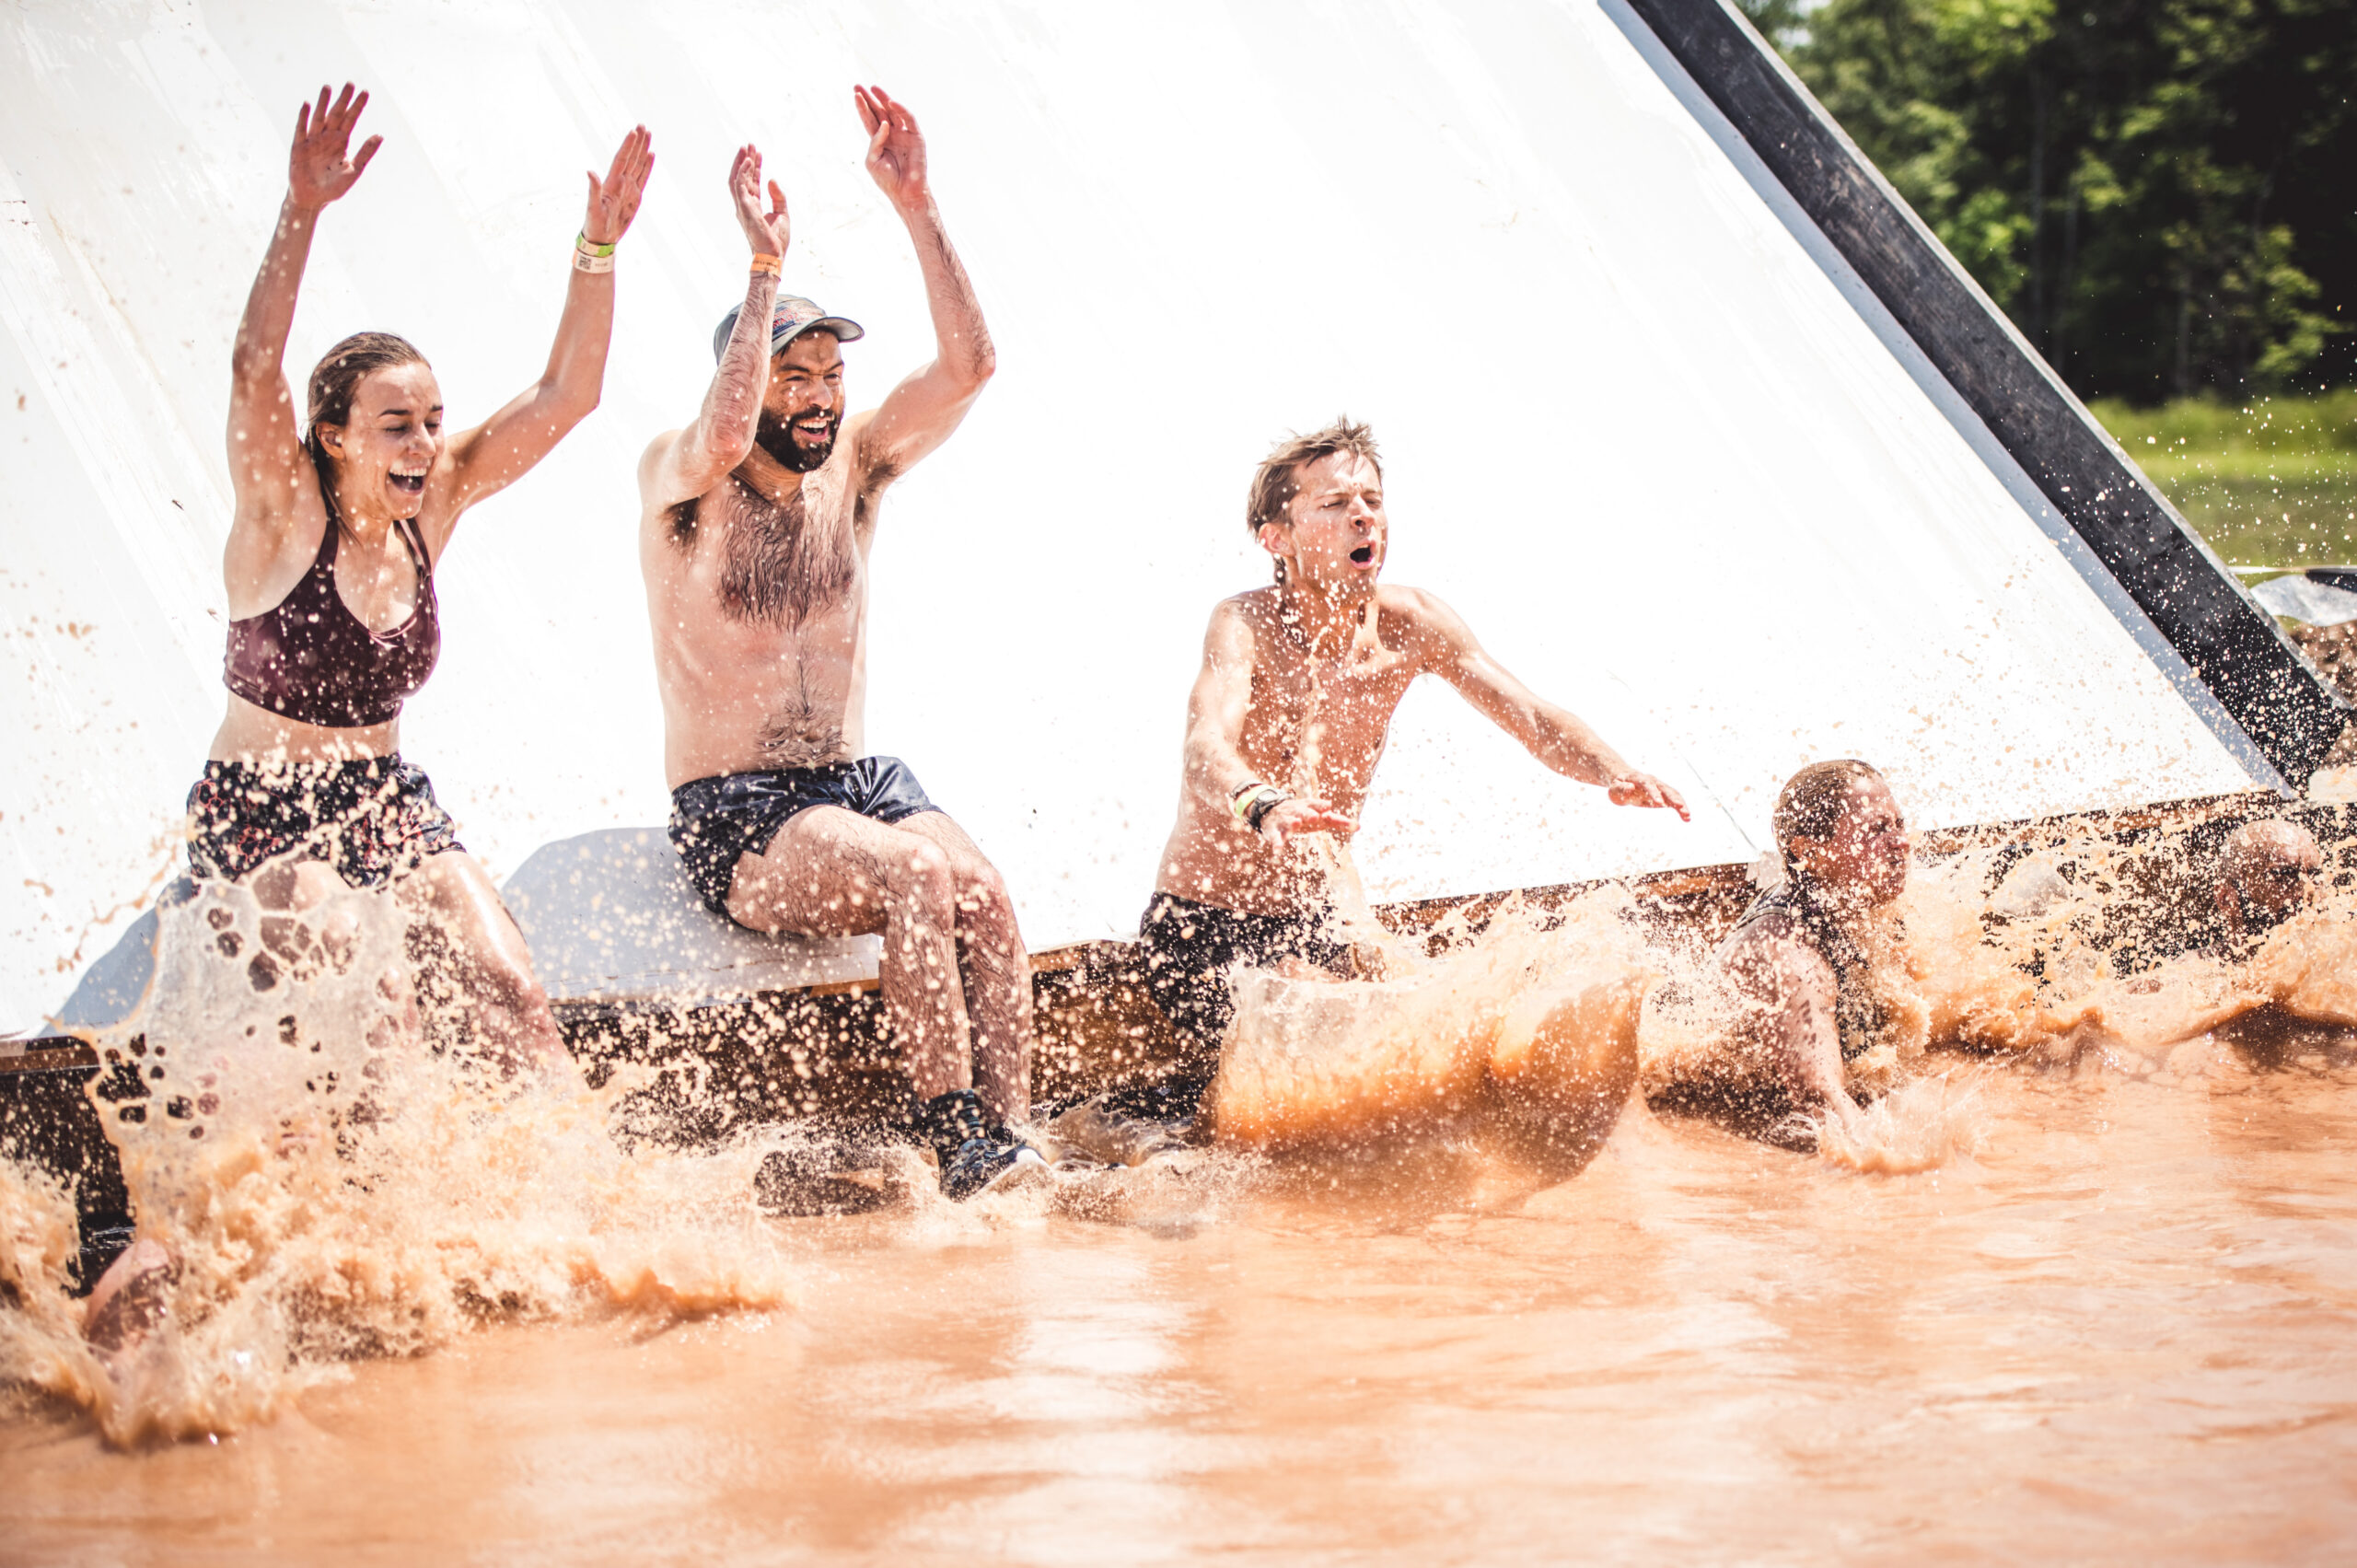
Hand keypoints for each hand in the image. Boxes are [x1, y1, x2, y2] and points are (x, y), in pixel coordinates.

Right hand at [287, 84, 380, 210]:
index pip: (351, 120)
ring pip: (319, 118)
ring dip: (323, 103)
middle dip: (343, 99)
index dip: (357, 106)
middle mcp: (327, 138)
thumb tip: (380, 136)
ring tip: (328, 87)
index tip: (365, 92)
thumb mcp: (354, 170)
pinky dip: (304, 117)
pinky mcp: (298, 147)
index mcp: (341, 142)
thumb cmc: (334, 187)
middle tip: (350, 83)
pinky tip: (308, 105)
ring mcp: (312, 141)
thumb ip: (365, 153)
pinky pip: (301, 129)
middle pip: (336, 114)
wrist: (313, 199)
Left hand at [582, 125, 654, 245]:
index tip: (633, 132)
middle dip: (637, 142)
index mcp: (612, 183)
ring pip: (638, 164)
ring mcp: (629, 188)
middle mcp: (621, 182)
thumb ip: (592, 189)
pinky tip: (650, 155)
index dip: (627, 146)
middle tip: (642, 125)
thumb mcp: (593, 208)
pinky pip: (643, 177)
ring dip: (642, 149)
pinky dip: (647, 166)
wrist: (601, 238)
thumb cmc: (594, 224)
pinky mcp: (635, 196)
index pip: (621, 159)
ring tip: (647, 134)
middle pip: (631, 158)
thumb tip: (589, 171)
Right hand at [728, 144, 788, 256]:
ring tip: (747, 147)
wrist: (774, 255)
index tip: (758, 152)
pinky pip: (740, 186)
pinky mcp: (744, 208)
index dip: (755, 166)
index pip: (752, 181)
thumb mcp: (782, 214)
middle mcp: (745, 204)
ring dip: (741, 162)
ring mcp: (743, 206)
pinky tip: (748, 161)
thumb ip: (778, 197)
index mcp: (754, 206)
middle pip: (742, 177)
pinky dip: (742, 172)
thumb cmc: (776, 240)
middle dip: (745, 160)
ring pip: (737, 178)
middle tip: (749, 144)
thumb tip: (772, 179)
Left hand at [855, 84, 929, 211]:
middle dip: (869, 98)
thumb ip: (875, 142)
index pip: (869, 120)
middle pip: (879, 112)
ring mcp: (904, 134)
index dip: (862, 107)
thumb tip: (883, 124)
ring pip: (893, 112)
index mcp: (880, 140)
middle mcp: (892, 134)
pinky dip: (901, 110)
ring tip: (873, 88)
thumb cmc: (887, 179)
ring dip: (884, 99)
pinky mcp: (916, 137)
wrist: (905, 192)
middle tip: (858, 86)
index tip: (855, 94)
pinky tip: (890, 103)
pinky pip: (909, 119)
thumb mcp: (872, 160)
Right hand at [1258, 796, 1354, 848]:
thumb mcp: (1320, 817)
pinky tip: (1277, 851)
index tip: (1328, 807)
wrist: (1273, 811)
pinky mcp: (1274, 831)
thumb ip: (1338, 821)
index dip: (1321, 806)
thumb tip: (1359, 826)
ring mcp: (1285, 821)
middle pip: (1303, 812)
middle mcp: (1297, 813)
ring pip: (1289, 822)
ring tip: (1296, 824)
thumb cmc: (1303, 815)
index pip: (1316, 805)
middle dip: (1308, 813)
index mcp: (1309, 808)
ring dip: (1293, 823)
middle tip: (1315, 816)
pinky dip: (1277, 843)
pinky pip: (1275, 838)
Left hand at [1608, 772, 1691, 821]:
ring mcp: (1659, 787)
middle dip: (1672, 798)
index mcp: (1639, 778)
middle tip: (1680, 807)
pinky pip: (1674, 800)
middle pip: (1664, 788)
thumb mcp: (1614, 788)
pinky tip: (1687, 818)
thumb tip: (1630, 788)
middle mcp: (1652, 781)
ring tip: (1687, 815)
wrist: (1625, 781)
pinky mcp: (1664, 795)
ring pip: (1672, 793)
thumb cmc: (1618, 786)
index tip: (1659, 803)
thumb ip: (1620, 788)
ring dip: (1681, 804)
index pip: (1647, 784)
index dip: (1654, 793)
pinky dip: (1681, 808)